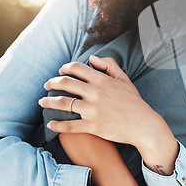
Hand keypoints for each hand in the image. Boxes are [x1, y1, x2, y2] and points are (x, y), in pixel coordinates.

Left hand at [39, 56, 171, 150]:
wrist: (143, 124)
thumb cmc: (134, 101)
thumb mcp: (125, 79)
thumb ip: (109, 65)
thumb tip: (92, 58)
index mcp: (102, 80)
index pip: (76, 68)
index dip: (65, 68)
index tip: (60, 71)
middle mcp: (95, 93)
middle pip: (65, 83)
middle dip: (52, 83)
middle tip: (47, 86)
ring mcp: (92, 110)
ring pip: (62, 103)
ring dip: (48, 102)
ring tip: (42, 102)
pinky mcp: (92, 126)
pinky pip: (69, 125)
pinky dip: (57, 125)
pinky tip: (51, 124)